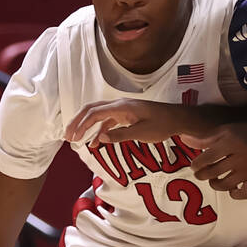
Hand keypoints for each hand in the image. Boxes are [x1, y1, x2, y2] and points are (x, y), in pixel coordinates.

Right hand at [65, 100, 188, 147]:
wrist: (178, 119)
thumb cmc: (163, 125)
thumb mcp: (142, 133)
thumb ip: (121, 135)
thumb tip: (101, 139)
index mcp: (122, 106)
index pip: (94, 113)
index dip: (81, 124)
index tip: (73, 137)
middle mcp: (119, 105)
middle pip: (92, 110)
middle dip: (78, 122)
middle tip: (68, 136)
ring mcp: (122, 109)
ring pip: (98, 115)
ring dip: (86, 126)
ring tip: (77, 139)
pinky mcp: (126, 115)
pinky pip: (107, 121)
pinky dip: (99, 130)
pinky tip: (96, 142)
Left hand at [186, 124, 246, 198]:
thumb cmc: (244, 135)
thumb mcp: (225, 131)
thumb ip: (205, 138)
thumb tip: (183, 139)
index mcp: (232, 143)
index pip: (208, 158)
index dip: (197, 164)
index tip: (194, 165)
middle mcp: (240, 157)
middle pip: (214, 173)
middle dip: (202, 175)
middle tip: (200, 173)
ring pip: (225, 185)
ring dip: (215, 184)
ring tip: (213, 179)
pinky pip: (243, 194)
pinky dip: (235, 194)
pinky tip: (231, 188)